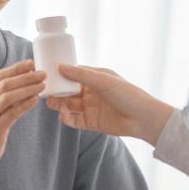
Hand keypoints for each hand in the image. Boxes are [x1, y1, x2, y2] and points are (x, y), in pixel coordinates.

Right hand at [0, 60, 45, 169]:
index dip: (16, 68)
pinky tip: (35, 100)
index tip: (31, 63)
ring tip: (42, 85)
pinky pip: (12, 113)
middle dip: (25, 76)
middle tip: (41, 73)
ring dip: (27, 88)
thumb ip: (1, 97)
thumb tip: (24, 83)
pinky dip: (24, 105)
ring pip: (8, 96)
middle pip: (5, 83)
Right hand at [45, 65, 173, 145]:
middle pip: (69, 91)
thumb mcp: (104, 81)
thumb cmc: (128, 94)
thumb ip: (82, 75)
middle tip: (45, 91)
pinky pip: (75, 120)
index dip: (61, 74)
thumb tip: (61, 66)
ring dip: (59, 104)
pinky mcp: (92, 122)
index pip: (74, 74)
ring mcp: (91, 107)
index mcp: (96, 79)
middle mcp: (92, 92)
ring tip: (51, 103)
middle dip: (57, 91)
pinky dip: (67, 119)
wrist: (142, 118)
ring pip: (69, 105)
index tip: (48, 73)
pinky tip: (63, 116)